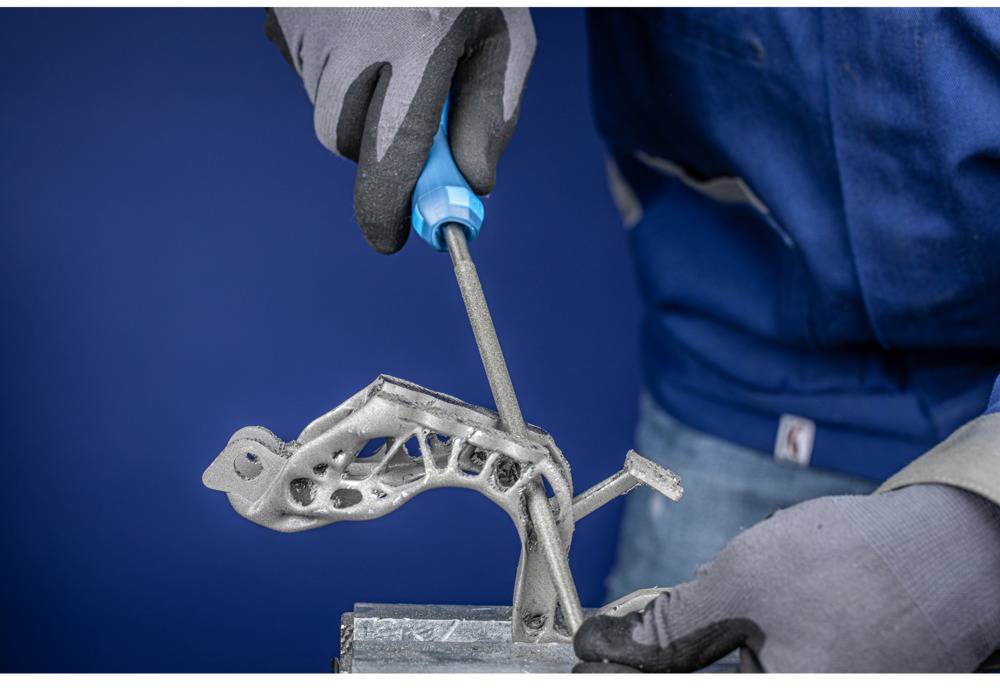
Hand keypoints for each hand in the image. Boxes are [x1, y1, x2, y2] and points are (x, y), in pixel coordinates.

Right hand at [266, 8, 534, 252]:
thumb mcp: (506, 35)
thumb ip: (492, 115)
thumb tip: (472, 188)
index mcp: (419, 38)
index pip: (393, 152)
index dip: (390, 206)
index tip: (395, 238)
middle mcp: (353, 35)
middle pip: (349, 140)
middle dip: (382, 150)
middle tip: (414, 123)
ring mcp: (308, 26)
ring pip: (330, 110)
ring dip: (365, 107)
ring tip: (397, 50)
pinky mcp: (282, 20)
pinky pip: (313, 76)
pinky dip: (344, 75)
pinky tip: (367, 32)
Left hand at [574, 484, 999, 671]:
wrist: (952, 548)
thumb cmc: (854, 564)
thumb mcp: (740, 585)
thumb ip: (664, 628)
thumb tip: (600, 648)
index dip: (622, 676)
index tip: (589, 659)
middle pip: (705, 683)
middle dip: (662, 662)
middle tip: (622, 639)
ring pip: (737, 675)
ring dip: (698, 656)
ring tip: (690, 622)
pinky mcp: (836, 682)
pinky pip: (767, 671)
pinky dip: (739, 655)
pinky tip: (734, 625)